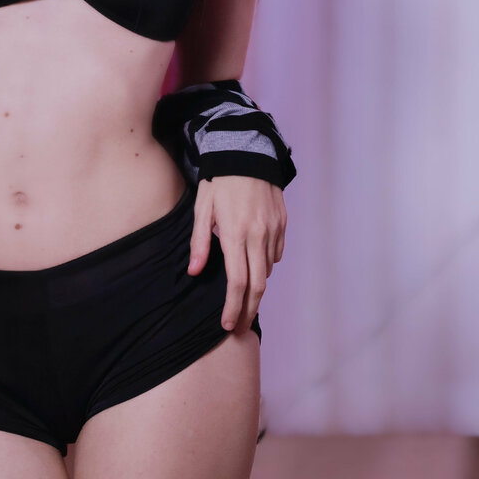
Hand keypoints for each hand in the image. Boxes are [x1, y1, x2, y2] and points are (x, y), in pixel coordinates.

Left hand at [186, 176, 285, 333]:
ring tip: (243, 296)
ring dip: (256, 287)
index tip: (227, 324)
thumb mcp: (202, 208)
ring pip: (268, 270)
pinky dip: (266, 264)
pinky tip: (255, 264)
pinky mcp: (282, 223)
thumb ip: (199, 242)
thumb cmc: (220, 181)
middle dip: (248, 309)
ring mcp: (273, 230)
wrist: (247, 153)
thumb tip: (195, 272)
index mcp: (235, 234)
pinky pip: (276, 253)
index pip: (237, 282)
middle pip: (257, 285)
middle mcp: (258, 235)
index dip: (232, 307)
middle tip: (239, 325)